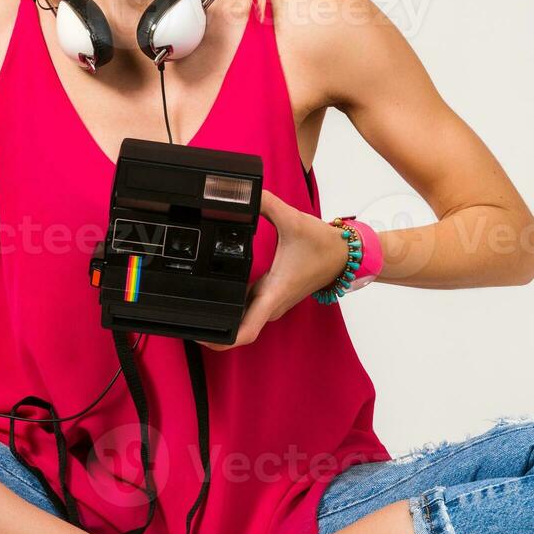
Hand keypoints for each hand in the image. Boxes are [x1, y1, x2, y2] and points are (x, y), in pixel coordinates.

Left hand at [201, 191, 351, 350]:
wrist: (344, 255)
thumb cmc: (323, 245)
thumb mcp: (292, 219)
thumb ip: (266, 204)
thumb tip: (245, 193)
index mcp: (274, 293)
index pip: (246, 331)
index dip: (222, 340)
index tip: (203, 338)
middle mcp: (272, 303)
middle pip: (239, 330)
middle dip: (214, 332)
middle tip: (189, 323)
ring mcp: (273, 302)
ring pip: (244, 320)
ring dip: (224, 322)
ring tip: (197, 314)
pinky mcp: (273, 296)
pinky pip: (249, 309)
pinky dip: (234, 309)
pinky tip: (219, 298)